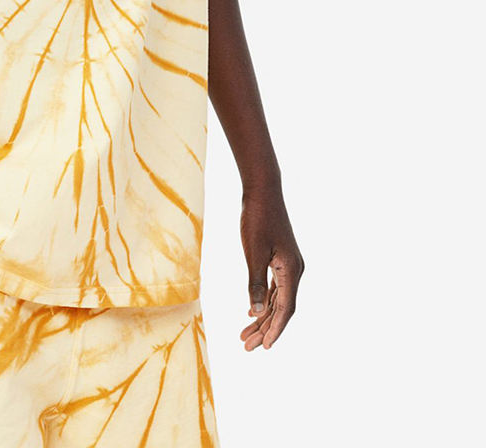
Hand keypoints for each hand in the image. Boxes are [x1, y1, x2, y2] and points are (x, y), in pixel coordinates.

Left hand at [239, 184, 303, 350]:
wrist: (262, 191)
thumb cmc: (256, 219)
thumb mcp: (253, 252)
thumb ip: (255, 283)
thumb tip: (257, 312)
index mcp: (292, 271)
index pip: (285, 309)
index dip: (275, 330)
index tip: (264, 348)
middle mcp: (295, 271)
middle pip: (281, 308)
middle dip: (265, 329)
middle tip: (247, 347)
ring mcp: (288, 265)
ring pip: (277, 300)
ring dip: (262, 318)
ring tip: (245, 336)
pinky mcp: (280, 259)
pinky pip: (275, 288)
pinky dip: (264, 302)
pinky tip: (253, 312)